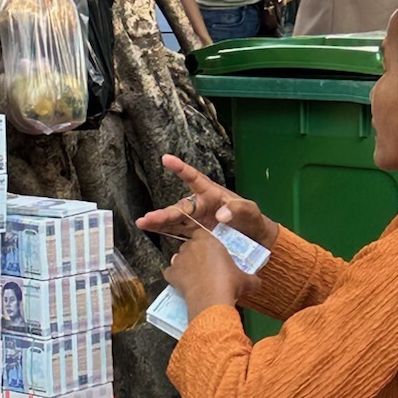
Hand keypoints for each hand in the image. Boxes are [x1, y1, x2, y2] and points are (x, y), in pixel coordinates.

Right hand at [138, 154, 274, 248]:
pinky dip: (165, 232)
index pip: (195, 179)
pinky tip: (152, 231)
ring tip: (143, 223)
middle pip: (180, 207)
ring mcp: (197, 220)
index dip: (181, 169)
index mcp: (212, 194)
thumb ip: (237, 210)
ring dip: (159, 222)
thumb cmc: (252, 219)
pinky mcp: (196, 233)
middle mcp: (201, 205)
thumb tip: (220, 215)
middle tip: (148, 218)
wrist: (254, 239)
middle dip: (164, 213)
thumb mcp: (250, 211)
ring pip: (175, 219)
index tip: (166, 159)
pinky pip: (178, 231)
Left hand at [164, 227, 244, 318]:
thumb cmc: (229, 284)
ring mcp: (178, 259)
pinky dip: (176, 278)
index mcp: (208, 240)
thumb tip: (257, 283)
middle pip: (191, 246)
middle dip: (196, 254)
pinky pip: (171, 273)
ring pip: (180, 258)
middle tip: (207, 268)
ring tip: (196, 278)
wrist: (211, 300)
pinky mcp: (171, 274)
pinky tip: (185, 286)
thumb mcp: (247, 280)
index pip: (203, 234)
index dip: (207, 243)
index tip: (213, 254)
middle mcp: (190, 246)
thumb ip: (251, 278)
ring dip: (186, 265)